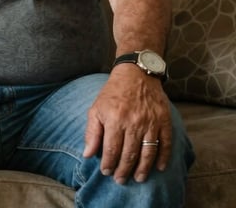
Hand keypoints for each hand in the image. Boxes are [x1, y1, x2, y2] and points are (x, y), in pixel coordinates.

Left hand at [83, 66, 172, 183]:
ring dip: (143, 168)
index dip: (108, 163)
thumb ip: (92, 132)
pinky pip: (166, 143)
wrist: (136, 74)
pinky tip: (160, 168)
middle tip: (120, 180)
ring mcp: (151, 122)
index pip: (111, 149)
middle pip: (129, 154)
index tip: (106, 172)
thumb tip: (88, 154)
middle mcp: (133, 123)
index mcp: (115, 120)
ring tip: (138, 178)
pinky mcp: (164, 120)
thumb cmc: (113, 93)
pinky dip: (164, 157)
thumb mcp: (96, 108)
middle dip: (124, 170)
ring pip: (147, 152)